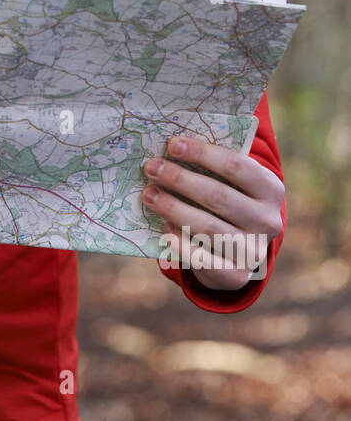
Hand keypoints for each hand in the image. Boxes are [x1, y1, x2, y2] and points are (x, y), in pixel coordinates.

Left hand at [141, 135, 283, 291]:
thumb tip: (172, 146)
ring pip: (207, 226)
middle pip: (217, 196)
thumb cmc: (230, 204)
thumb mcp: (234, 184)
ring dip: (173, 208)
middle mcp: (268, 220)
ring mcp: (254, 250)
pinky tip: (164, 227)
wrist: (241, 253)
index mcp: (271, 189)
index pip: (236, 166)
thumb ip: (213, 168)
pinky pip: (202, 258)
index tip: (172, 145)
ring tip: (149, 195)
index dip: (202, 153)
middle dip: (179, 179)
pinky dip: (180, 242)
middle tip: (151, 168)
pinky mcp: (237, 275)